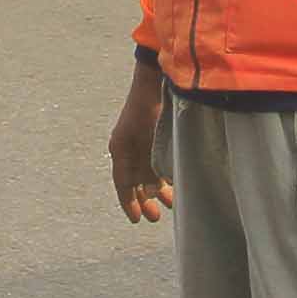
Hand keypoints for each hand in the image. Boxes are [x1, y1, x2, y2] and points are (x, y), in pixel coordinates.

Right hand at [108, 65, 173, 222]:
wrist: (155, 78)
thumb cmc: (151, 107)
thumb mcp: (149, 138)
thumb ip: (153, 163)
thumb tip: (157, 189)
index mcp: (121, 149)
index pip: (122, 183)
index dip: (128, 203)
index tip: (137, 219)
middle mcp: (128, 147)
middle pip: (134, 180)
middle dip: (144, 200)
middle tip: (154, 217)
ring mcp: (140, 141)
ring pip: (147, 172)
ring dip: (157, 188)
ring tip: (170, 203)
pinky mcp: (153, 135)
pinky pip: (155, 161)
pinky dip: (163, 174)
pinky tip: (175, 182)